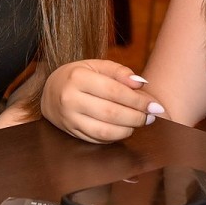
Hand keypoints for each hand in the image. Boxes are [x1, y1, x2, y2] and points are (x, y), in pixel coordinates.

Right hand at [41, 60, 164, 142]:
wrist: (50, 91)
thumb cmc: (79, 75)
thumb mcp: (96, 65)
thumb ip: (120, 71)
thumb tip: (141, 84)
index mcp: (78, 78)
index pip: (114, 91)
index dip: (138, 100)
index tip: (155, 105)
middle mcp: (70, 99)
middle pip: (111, 113)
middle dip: (136, 117)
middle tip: (151, 116)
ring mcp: (69, 119)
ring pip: (104, 130)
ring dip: (128, 129)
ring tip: (140, 122)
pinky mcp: (71, 132)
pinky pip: (98, 139)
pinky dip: (115, 136)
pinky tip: (125, 128)